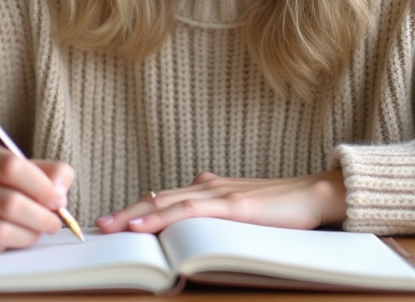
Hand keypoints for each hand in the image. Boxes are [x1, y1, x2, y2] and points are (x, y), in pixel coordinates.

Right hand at [0, 143, 74, 253]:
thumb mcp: (12, 163)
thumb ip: (45, 171)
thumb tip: (61, 191)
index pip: (12, 167)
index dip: (42, 186)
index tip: (59, 199)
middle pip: (9, 203)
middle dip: (41, 216)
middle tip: (55, 221)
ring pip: (0, 230)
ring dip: (30, 234)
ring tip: (40, 229)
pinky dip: (12, 243)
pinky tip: (18, 235)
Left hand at [94, 169, 346, 234]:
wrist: (318, 194)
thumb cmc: (285, 205)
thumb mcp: (245, 208)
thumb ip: (218, 206)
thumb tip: (192, 205)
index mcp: (211, 189)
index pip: (165, 198)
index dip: (136, 208)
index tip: (110, 220)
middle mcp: (209, 187)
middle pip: (157, 198)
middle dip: (124, 211)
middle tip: (96, 225)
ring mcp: (220, 196)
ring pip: (167, 203)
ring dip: (133, 214)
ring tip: (107, 226)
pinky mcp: (233, 207)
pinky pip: (189, 212)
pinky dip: (161, 217)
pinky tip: (141, 224)